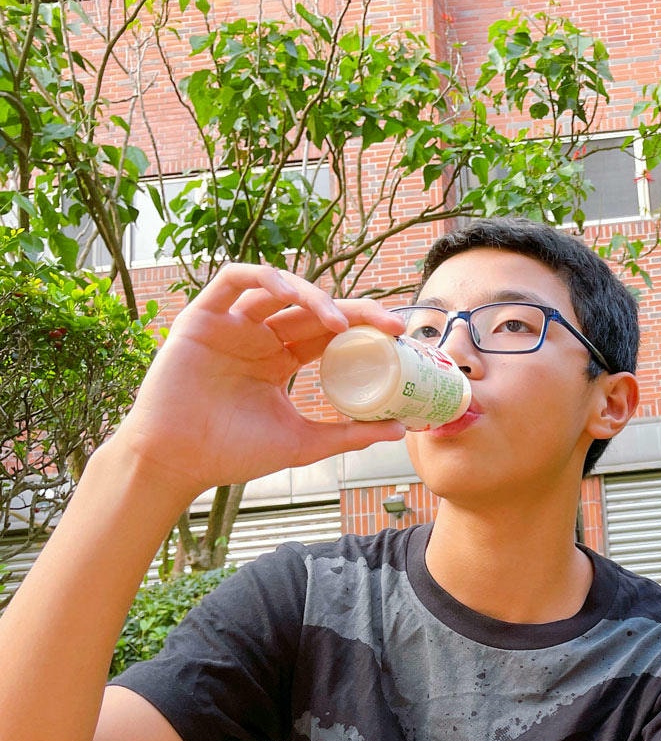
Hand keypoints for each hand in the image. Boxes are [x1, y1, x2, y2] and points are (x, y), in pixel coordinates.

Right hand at [112, 264, 406, 501]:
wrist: (177, 462)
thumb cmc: (232, 452)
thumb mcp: (303, 442)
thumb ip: (348, 434)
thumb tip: (402, 429)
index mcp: (281, 359)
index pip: (329, 332)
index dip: (365, 326)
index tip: (401, 334)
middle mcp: (259, 336)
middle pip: (312, 309)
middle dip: (354, 310)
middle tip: (390, 322)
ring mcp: (231, 324)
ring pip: (278, 289)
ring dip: (312, 296)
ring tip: (338, 320)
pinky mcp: (201, 317)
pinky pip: (232, 280)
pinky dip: (264, 278)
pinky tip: (288, 294)